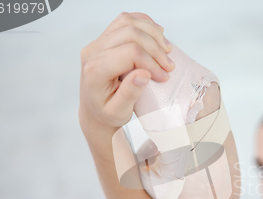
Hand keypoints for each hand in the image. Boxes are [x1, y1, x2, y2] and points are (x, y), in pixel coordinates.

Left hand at [79, 12, 174, 127]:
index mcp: (95, 70)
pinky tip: (157, 35)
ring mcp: (98, 42)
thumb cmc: (107, 113)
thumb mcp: (119, 112)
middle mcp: (93, 51)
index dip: (151, 62)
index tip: (164, 76)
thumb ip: (130, 93)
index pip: (129, 53)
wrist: (95, 110)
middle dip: (155, 48)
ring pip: (127, 21)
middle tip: (169, 65)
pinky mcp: (105, 38)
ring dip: (152, 33)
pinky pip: (124, 20)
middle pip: (130, 33)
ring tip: (166, 49)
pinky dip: (144, 23)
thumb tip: (144, 74)